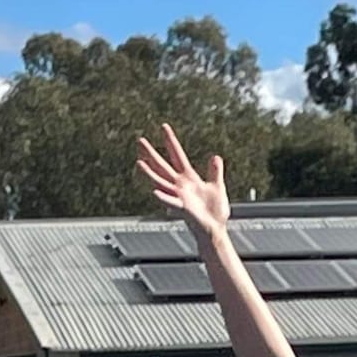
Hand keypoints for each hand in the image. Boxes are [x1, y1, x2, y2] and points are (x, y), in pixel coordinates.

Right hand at [136, 125, 230, 240]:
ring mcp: (180, 197)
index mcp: (188, 178)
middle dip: (151, 153)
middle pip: (162, 166)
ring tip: (139, 162)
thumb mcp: (217, 186)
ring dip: (150, 173)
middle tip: (140, 140)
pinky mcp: (183, 209)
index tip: (164, 127)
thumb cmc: (215, 212)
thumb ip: (215, 172)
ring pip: (161, 182)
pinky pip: (171, 202)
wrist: (216, 229)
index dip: (170, 141)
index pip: (177, 155)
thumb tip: (215, 157)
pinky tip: (155, 192)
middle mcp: (180, 186)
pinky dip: (164, 197)